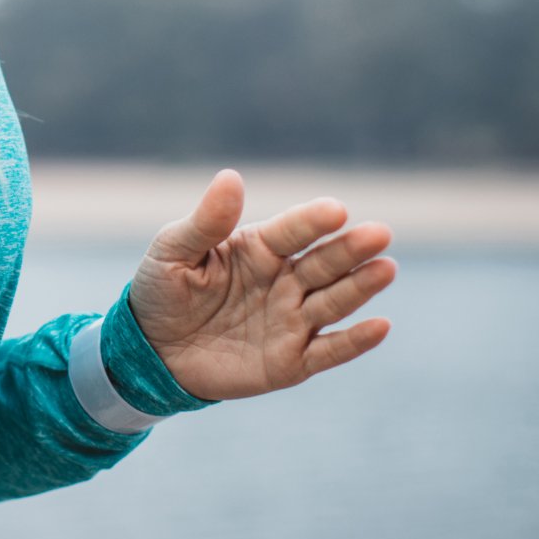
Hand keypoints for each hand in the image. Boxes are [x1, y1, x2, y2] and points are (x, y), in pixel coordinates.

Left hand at [127, 168, 394, 402]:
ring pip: (333, 301)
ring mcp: (291, 320)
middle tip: (380, 234)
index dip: (313, 221)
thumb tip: (230, 177)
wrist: (152, 352)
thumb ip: (206, 221)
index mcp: (258, 248)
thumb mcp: (174, 250)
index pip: (292, 230)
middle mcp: (283, 280)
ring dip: (361, 287)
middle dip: (351, 248)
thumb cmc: (163, 291)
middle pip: (323, 262)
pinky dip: (355, 341)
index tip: (336, 210)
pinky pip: (328, 350)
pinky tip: (380, 326)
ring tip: (386, 268)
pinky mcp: (292, 361)